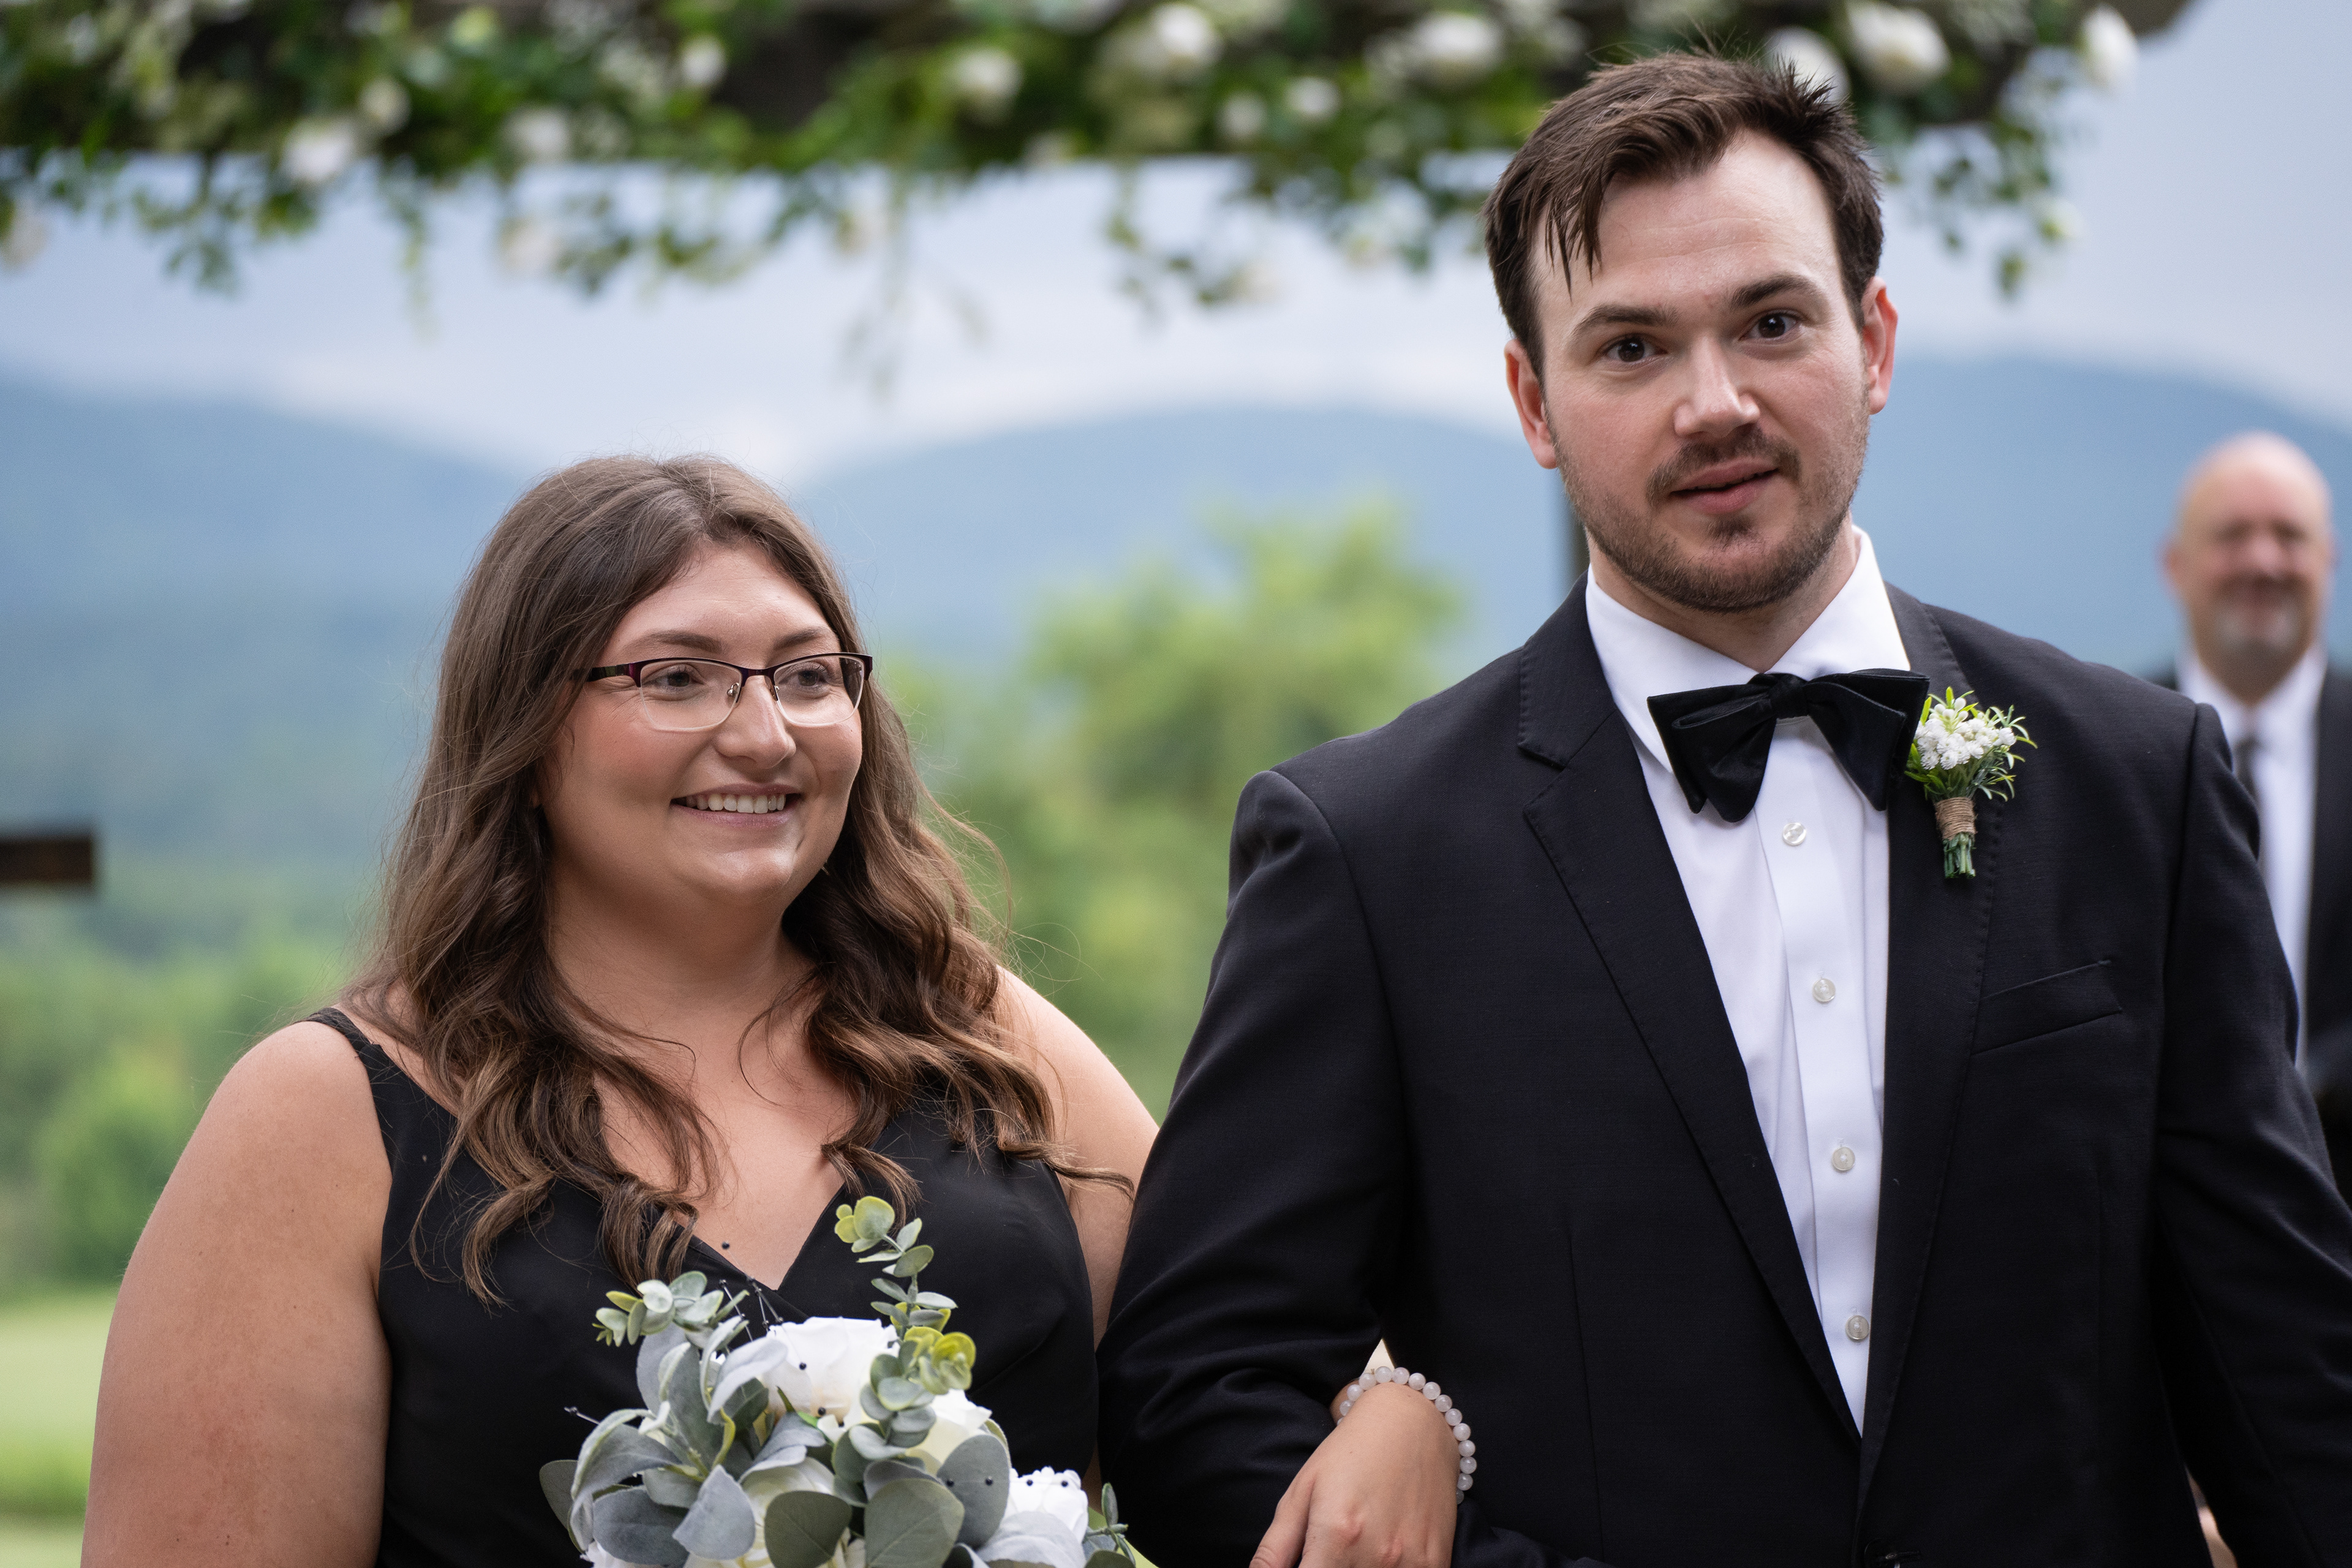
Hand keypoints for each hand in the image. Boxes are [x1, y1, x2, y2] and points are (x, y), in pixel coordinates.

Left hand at [1251, 1382, 1460, 1567]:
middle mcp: (1377, 1554)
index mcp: (1336, 1535)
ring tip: (1349, 1554)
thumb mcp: (1302, 1492)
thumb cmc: (1349, 1455)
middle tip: (1324, 1557)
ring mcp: (1411, 1562)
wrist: (1412, 1424)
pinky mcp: (1436, 1563)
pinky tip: (1380, 1555)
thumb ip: (1274, 1549)